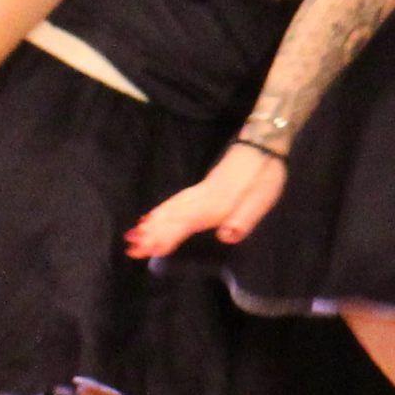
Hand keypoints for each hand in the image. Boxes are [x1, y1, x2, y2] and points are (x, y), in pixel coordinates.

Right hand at [127, 145, 290, 259]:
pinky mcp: (201, 188)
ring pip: (170, 208)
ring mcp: (199, 192)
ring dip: (151, 223)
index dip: (167, 236)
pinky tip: (150, 216)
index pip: (186, 223)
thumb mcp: (262, 198)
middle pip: (172, 216)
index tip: (147, 249)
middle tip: (129, 249)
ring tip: (132, 236)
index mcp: (217, 204)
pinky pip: (175, 201)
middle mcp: (202, 198)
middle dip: (151, 233)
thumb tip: (225, 236)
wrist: (262, 146)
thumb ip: (244, 218)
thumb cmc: (265, 176)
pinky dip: (160, 209)